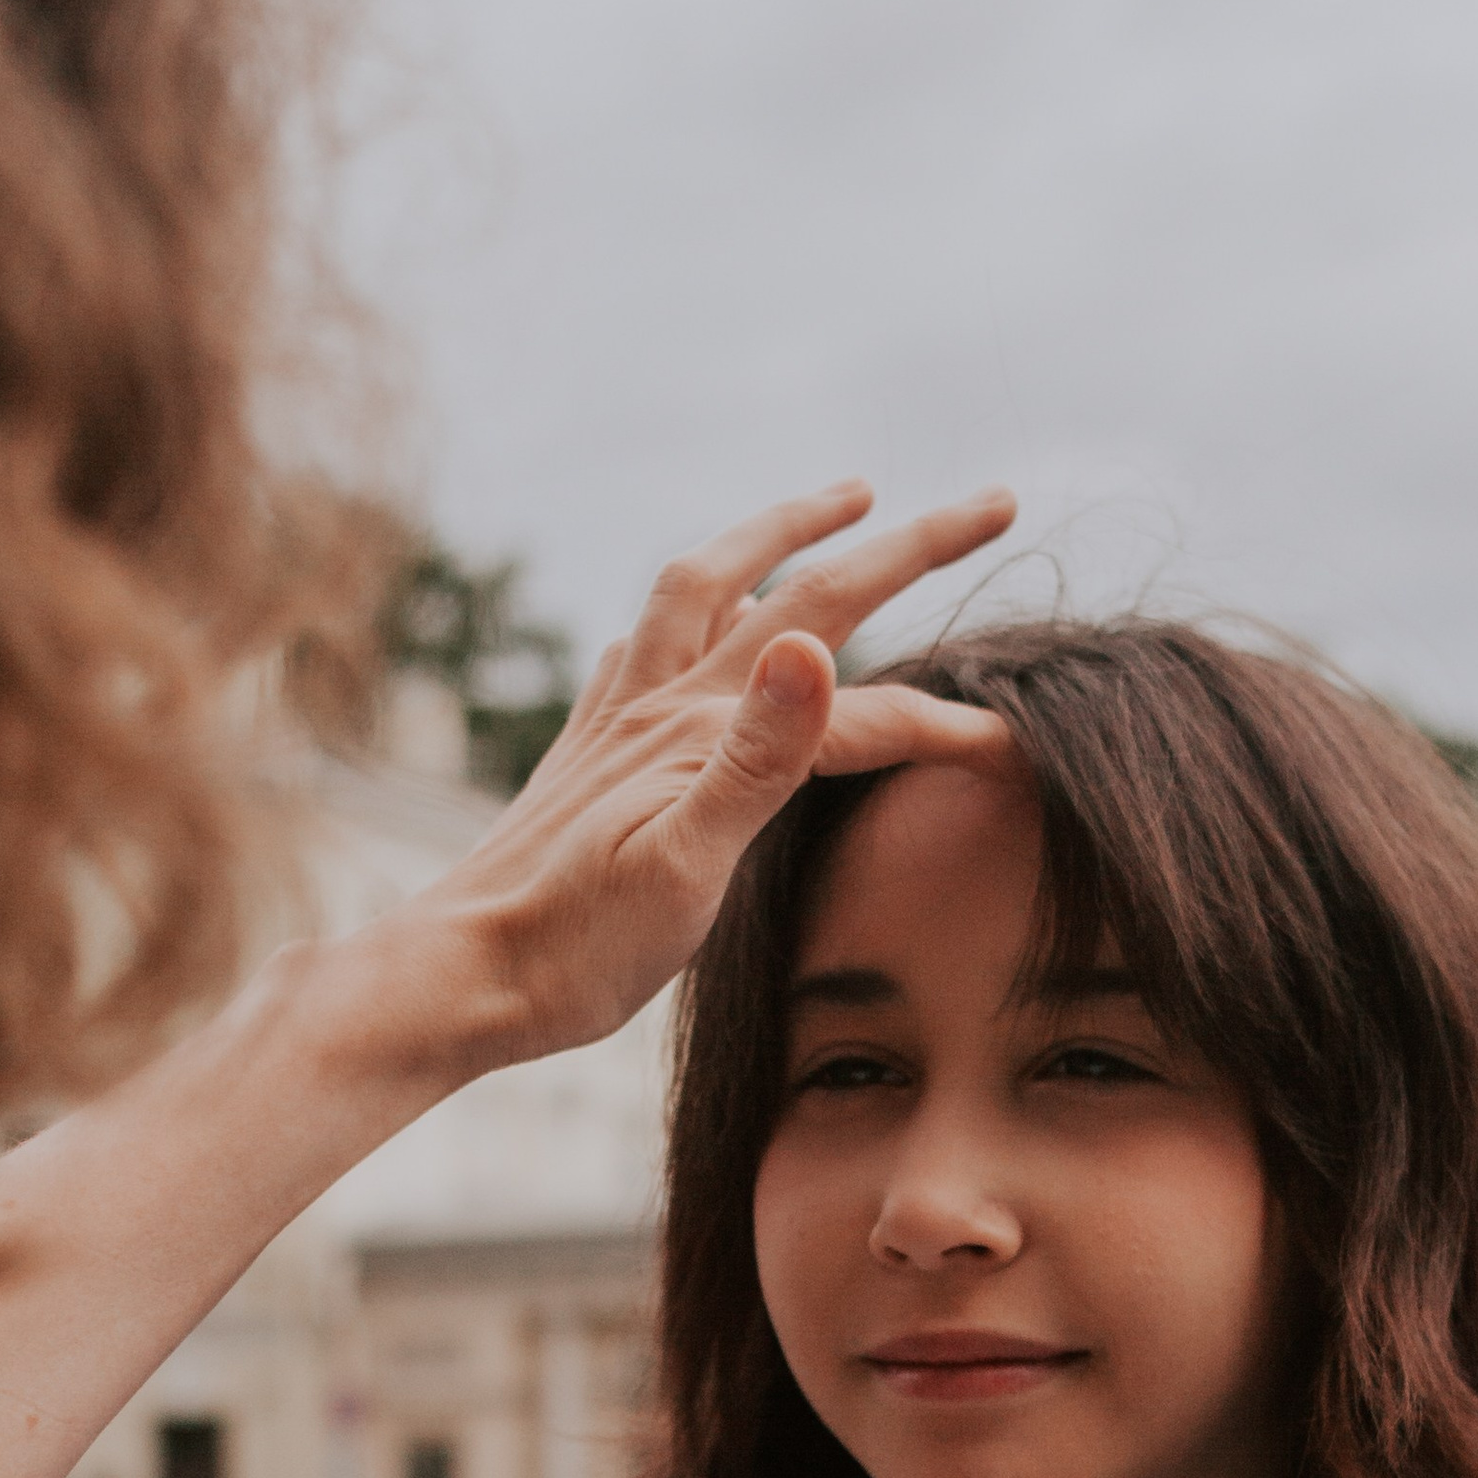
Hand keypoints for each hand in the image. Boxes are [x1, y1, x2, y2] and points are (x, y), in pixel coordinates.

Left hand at [405, 479, 1016, 1061]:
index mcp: (703, 733)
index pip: (862, 711)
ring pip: (711, 585)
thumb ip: (756, 758)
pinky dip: (689, 604)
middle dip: (907, 546)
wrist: (462, 979)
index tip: (1015, 751)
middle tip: (995, 502)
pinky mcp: (590, 748)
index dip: (944, 726)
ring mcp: (623, 719)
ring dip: (786, 530)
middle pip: (806, 594)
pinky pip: (646, 641)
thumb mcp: (684, 868)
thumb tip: (815, 643)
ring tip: (846, 498)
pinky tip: (690, 618)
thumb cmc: (575, 949)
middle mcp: (665, 704)